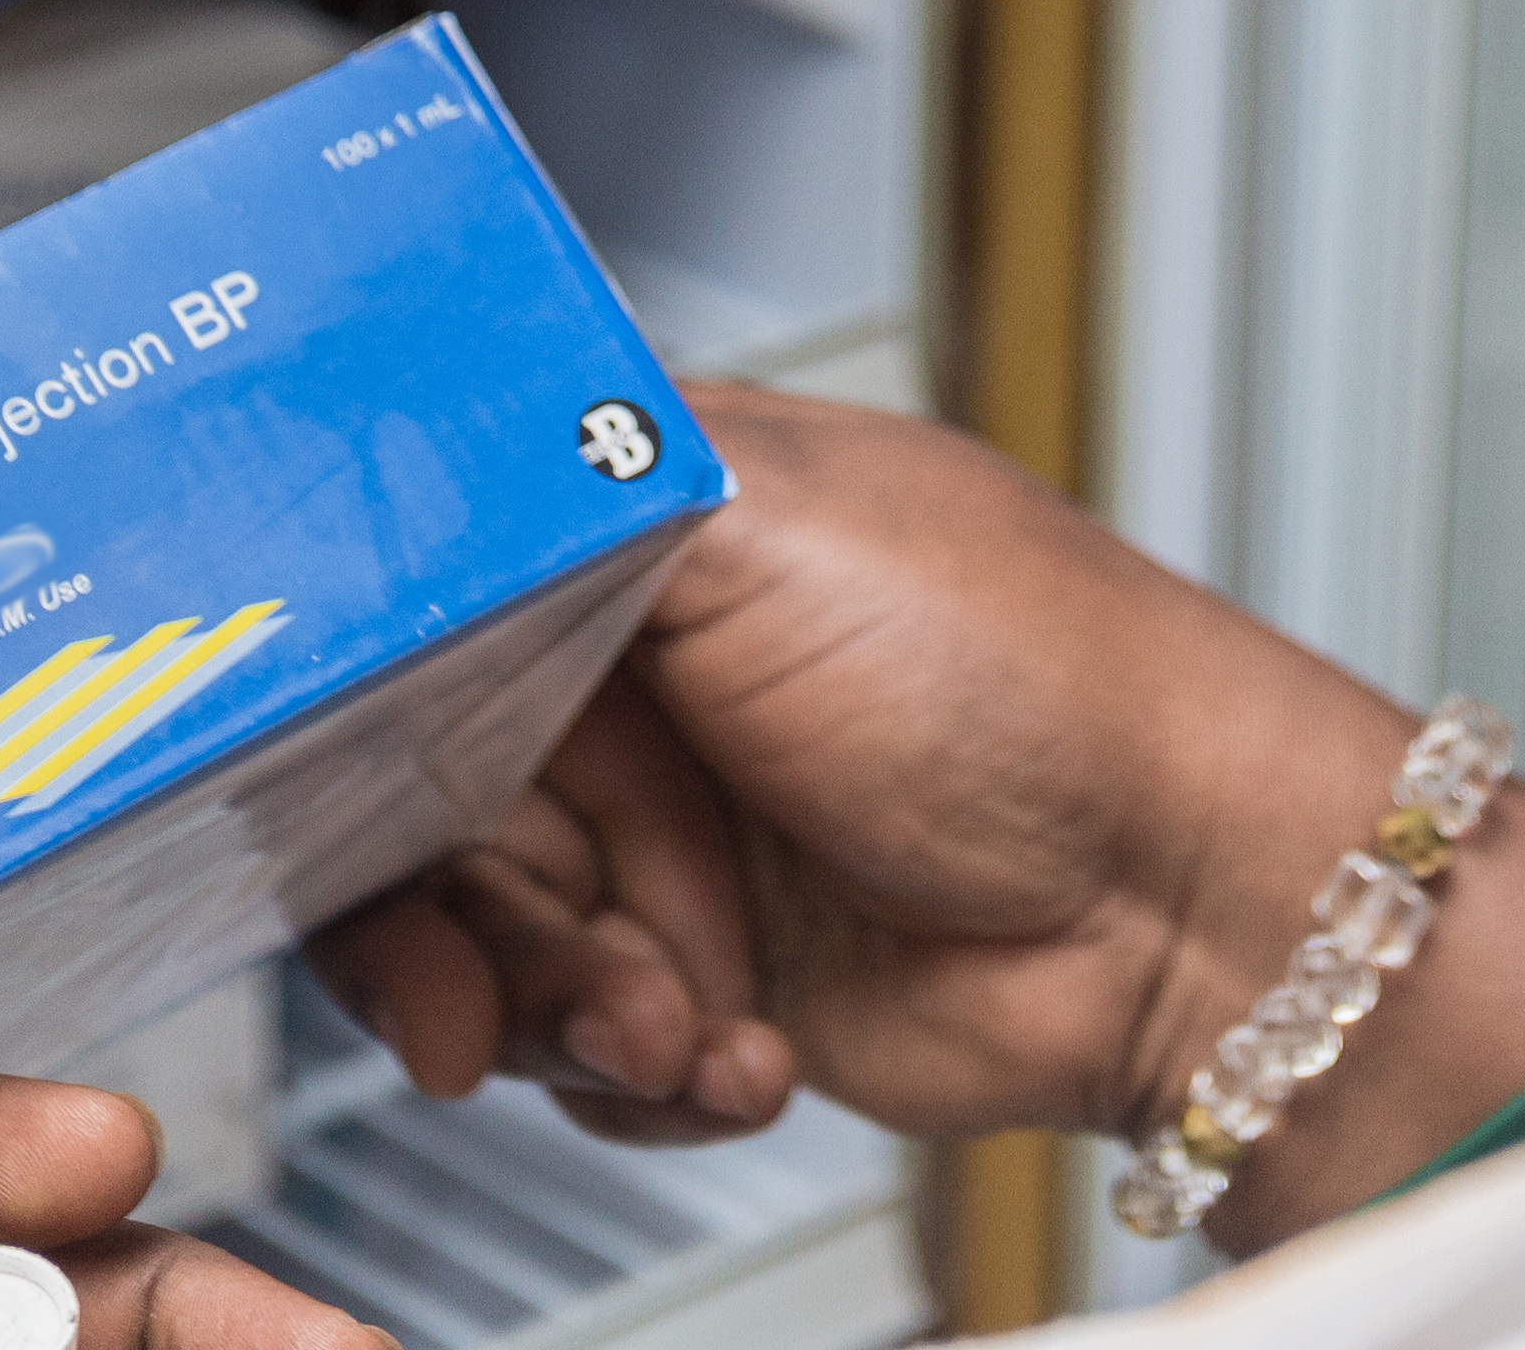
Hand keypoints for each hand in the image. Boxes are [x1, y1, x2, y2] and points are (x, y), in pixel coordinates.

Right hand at [303, 388, 1524, 1252]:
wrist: (1183, 911)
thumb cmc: (1032, 679)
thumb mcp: (759, 519)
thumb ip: (549, 485)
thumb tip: (392, 448)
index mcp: (623, 524)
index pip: (399, 603)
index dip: (353, 706)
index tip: (340, 791)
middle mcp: (629, 678)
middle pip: (404, 806)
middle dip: (458, 917)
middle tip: (520, 978)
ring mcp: (664, 839)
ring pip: (478, 950)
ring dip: (567, 1008)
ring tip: (680, 1020)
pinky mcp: (700, 979)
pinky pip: (573, 1058)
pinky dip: (647, 1077)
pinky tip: (746, 1051)